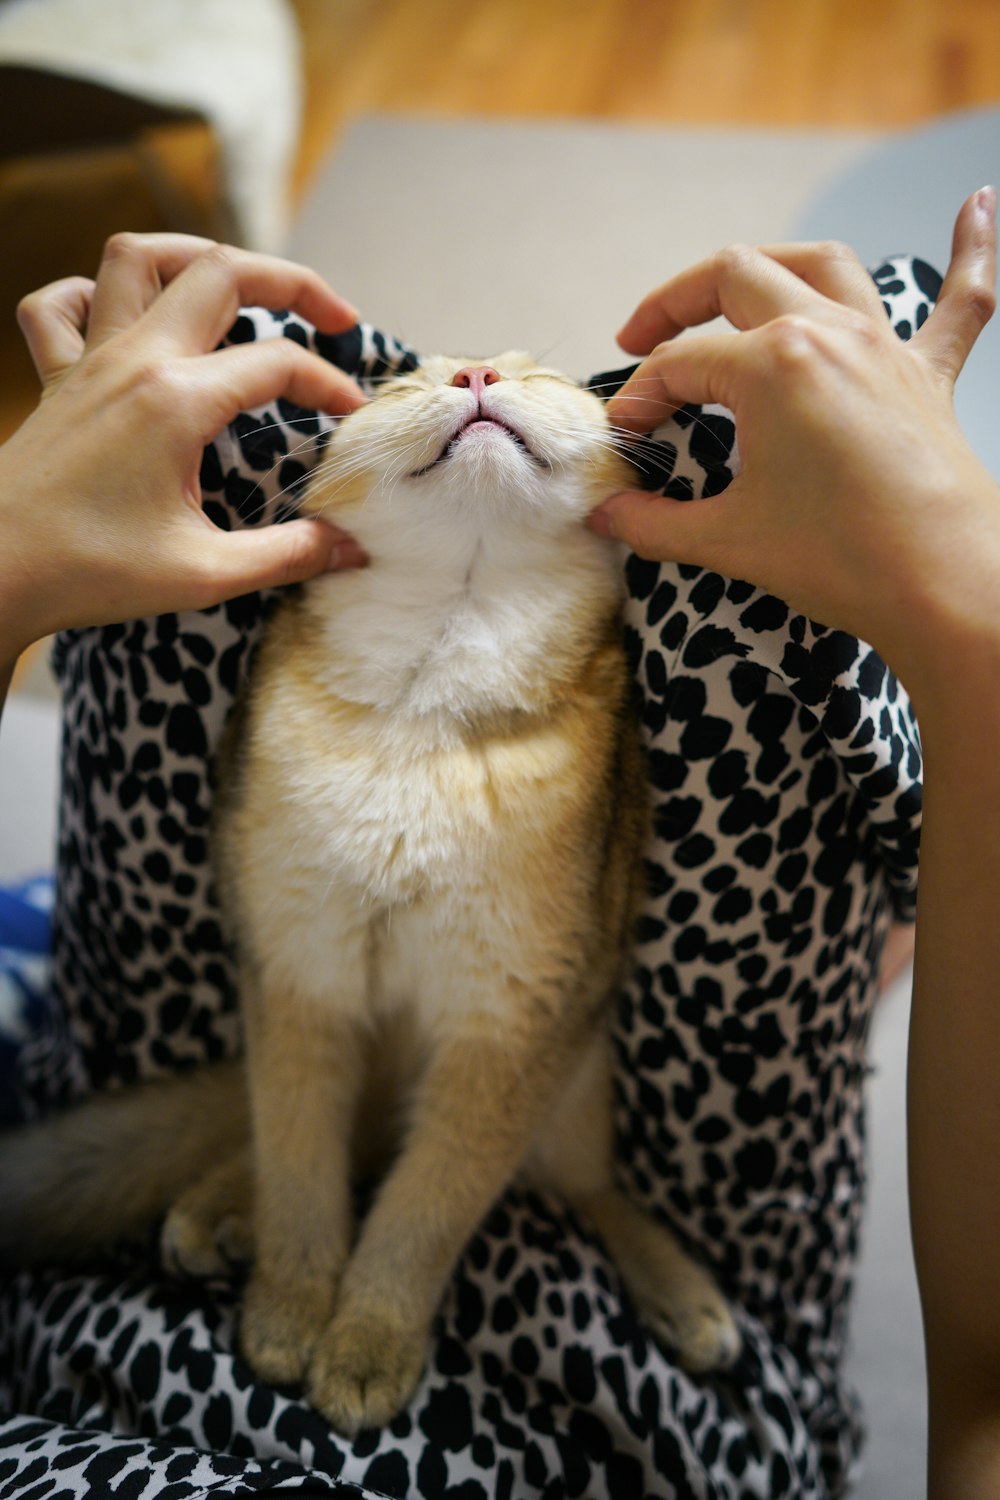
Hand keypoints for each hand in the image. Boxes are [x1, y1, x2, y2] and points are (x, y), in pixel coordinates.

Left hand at [0, 233, 368, 663]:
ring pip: (136, 259)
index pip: (277, 362)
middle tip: (333, 316)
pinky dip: (93, 294)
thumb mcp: (204, 574)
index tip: (354, 417)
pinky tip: (123, 317)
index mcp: (175, 401)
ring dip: (194, 256)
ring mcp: (88, 362)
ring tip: (237, 286)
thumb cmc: (88, 571)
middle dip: (289, 281)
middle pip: (219, 271)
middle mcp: (132, 361)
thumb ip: (287, 555)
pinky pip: (60, 305)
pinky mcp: (56, 381)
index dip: (329, 382)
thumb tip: (350, 548)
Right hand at [590, 190, 997, 705]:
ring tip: (735, 285)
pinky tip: (978, 202)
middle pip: (736, 277)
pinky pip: (962, 299)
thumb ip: (655, 523)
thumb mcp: (730, 541)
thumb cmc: (843, 560)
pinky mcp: (930, 377)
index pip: (680, 365)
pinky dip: (969, 251)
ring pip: (824, 265)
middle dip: (677, 303)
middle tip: (641, 341)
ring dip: (774, 262)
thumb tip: (606, 518)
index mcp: (773, 366)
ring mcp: (885, 348)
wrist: (944, 588)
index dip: (640, 399)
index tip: (623, 438)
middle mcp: (830, 334)